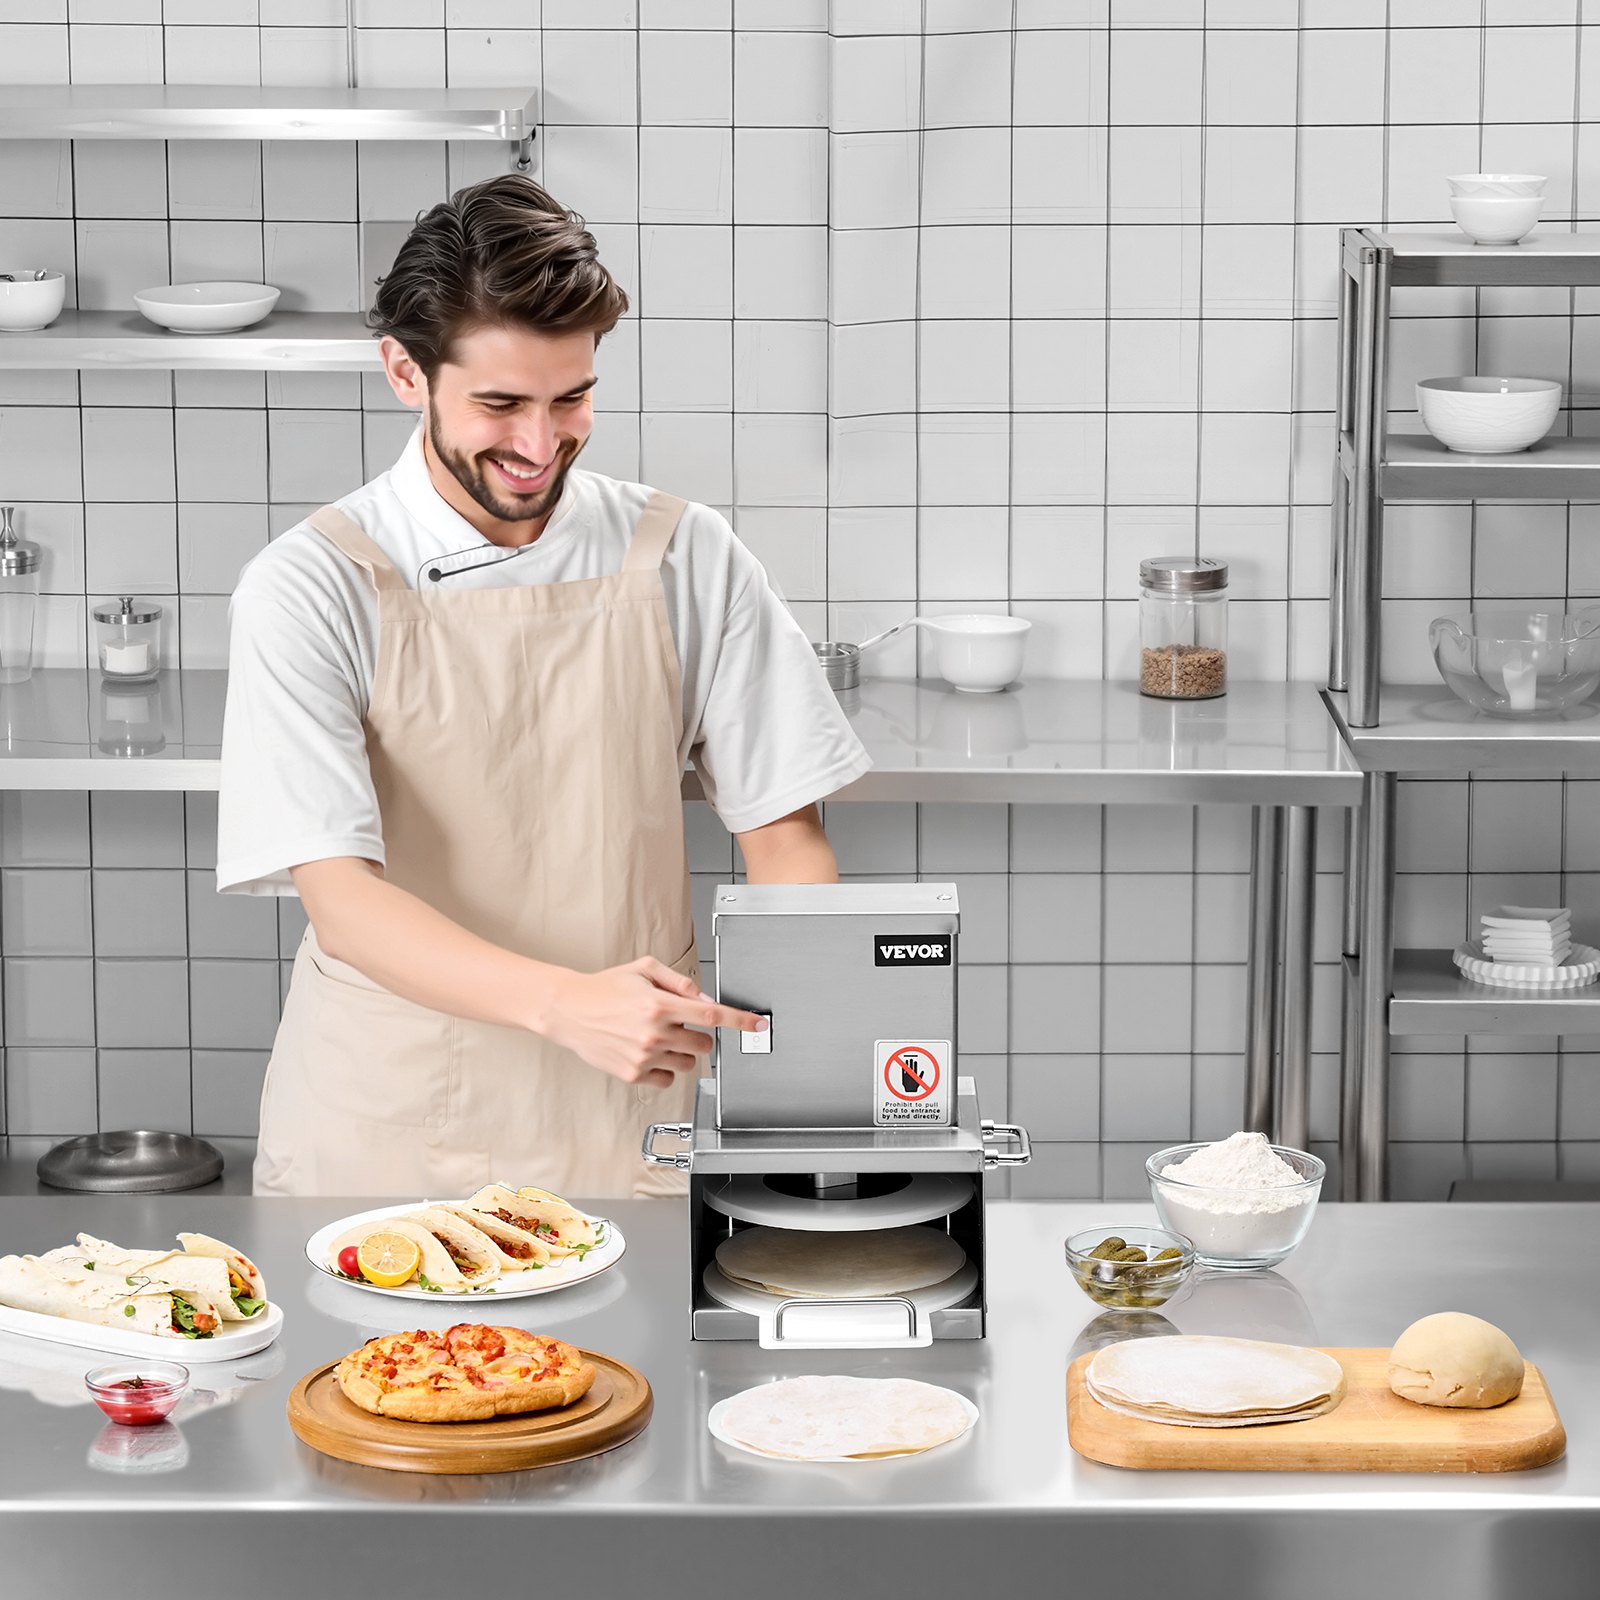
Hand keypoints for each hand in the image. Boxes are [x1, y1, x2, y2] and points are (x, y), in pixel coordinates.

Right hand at [540, 957, 767, 1088]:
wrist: (568, 1010)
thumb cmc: (606, 988)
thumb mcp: (645, 969)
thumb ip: (681, 983)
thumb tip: (707, 1001)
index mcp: (659, 1004)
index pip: (712, 1016)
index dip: (740, 1021)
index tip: (759, 1025)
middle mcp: (654, 1033)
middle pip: (704, 1044)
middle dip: (698, 1034)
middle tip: (676, 1023)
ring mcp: (644, 1057)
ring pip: (688, 1063)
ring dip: (682, 1051)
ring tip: (658, 1037)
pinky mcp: (633, 1074)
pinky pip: (668, 1079)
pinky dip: (665, 1068)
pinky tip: (649, 1052)